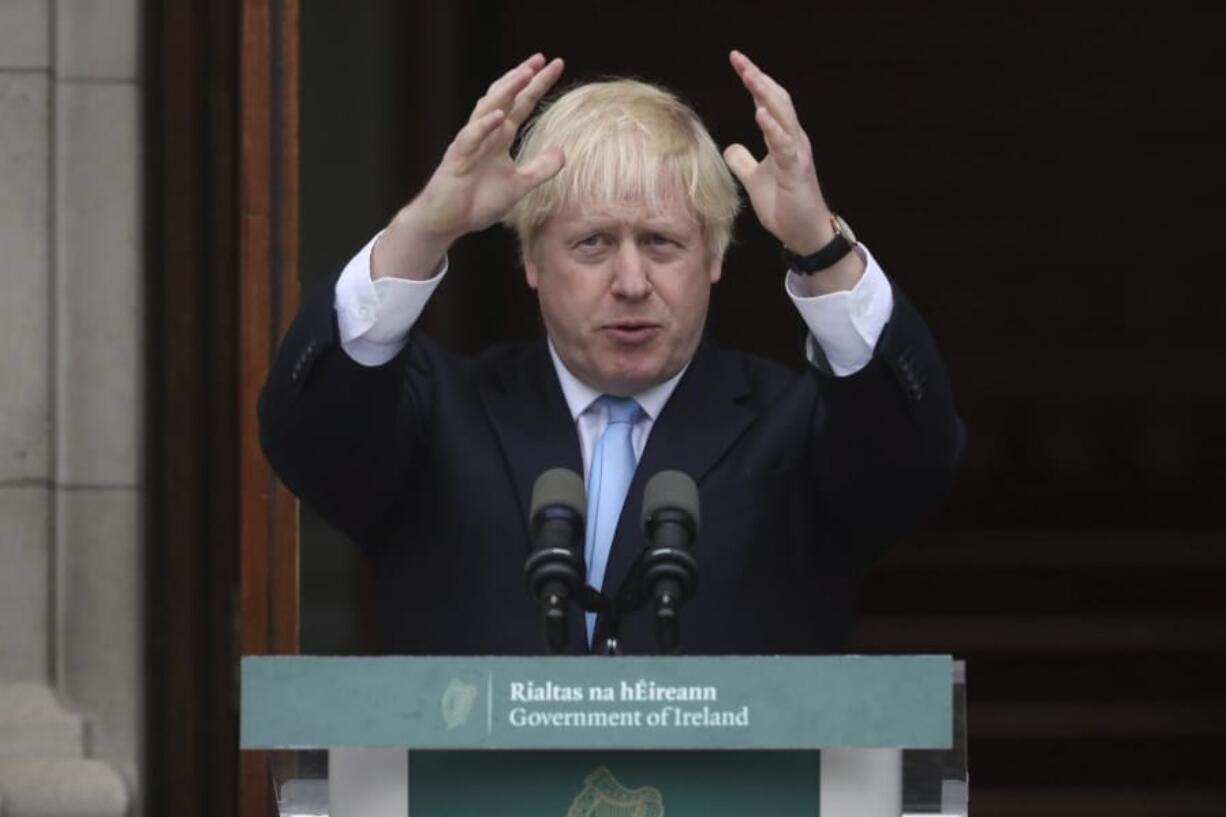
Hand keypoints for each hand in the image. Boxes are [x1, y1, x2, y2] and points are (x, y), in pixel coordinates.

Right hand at [375, 54, 565, 278]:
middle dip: (522, 78)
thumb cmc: (477, 202)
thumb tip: (563, 153)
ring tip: (524, 74)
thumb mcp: (518, 186)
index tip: (556, 65)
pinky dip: (484, 126)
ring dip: (505, 91)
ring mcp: (469, 143)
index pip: (521, 105)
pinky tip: (499, 115)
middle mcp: (484, 134)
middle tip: (540, 59)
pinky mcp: (457, 159)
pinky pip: (470, 138)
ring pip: (486, 110)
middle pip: (505, 99)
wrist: (446, 221)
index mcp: (499, 138)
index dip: (537, 86)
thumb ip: (539, 169)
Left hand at [723, 50, 834, 255]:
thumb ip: (743, 162)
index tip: (736, 61)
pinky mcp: (796, 170)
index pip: (767, 101)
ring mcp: (797, 153)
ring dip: (765, 94)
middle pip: (776, 99)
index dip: (753, 81)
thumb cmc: (785, 206)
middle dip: (757, 77)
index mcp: (783, 138)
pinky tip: (760, 113)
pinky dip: (773, 128)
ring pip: (783, 115)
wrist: (804, 234)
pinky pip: (785, 145)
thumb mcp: (755, 180)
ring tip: (748, 75)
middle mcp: (793, 139)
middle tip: (738, 58)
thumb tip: (730, 146)